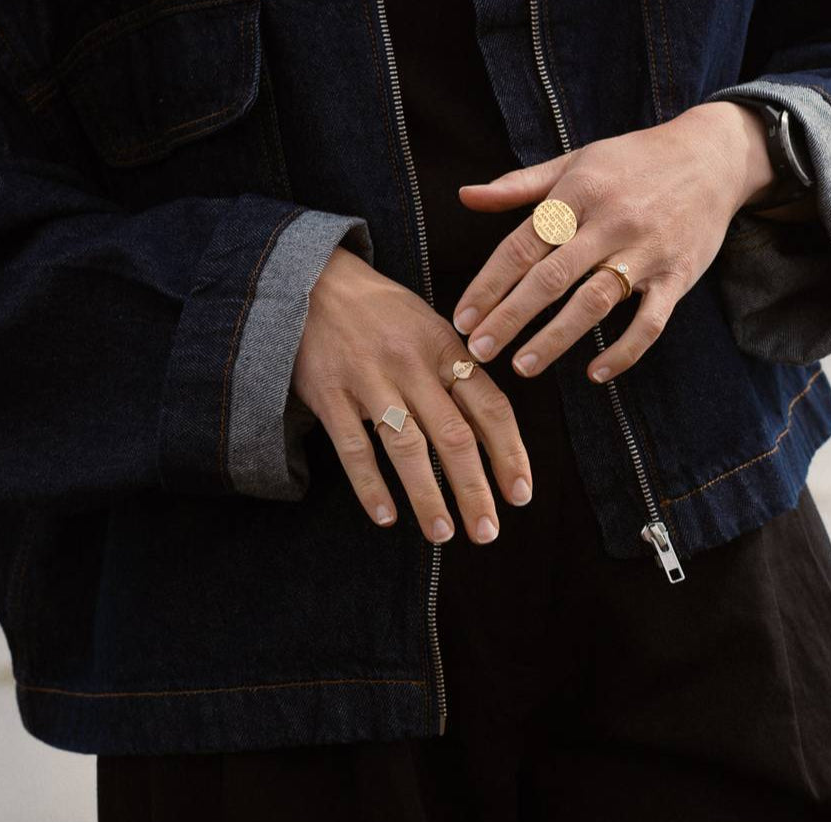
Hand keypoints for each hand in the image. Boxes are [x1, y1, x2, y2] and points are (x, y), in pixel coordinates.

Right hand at [291, 245, 532, 542]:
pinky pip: (353, 448)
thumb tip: (492, 436)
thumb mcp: (429, 329)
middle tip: (487, 533)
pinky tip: (386, 517)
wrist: (310, 280)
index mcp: (445, 348)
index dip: (510, 454)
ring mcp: (369, 379)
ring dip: (427, 496)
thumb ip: (458, 376)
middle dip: (474, 490)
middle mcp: (411, 364)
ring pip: (406, 447)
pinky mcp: (329, 393)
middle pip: (453, 436)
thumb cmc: (381, 313)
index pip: (490, 407)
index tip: (520, 495)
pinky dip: (370, 486)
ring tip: (443, 534)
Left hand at [451, 100, 801, 384]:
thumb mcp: (576, 162)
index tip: (464, 318)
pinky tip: (595, 373)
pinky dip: (624, 351)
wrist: (714, 156)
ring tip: (522, 366)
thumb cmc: (634, 162)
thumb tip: (465, 196)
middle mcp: (611, 221)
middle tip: (479, 351)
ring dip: (556, 338)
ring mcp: (647, 252)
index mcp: (579, 192)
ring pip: (595, 302)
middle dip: (511, 317)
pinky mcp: (677, 277)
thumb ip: (519, 186)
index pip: (523, 244)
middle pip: (551, 277)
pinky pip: (649, 323)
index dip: (490, 284)